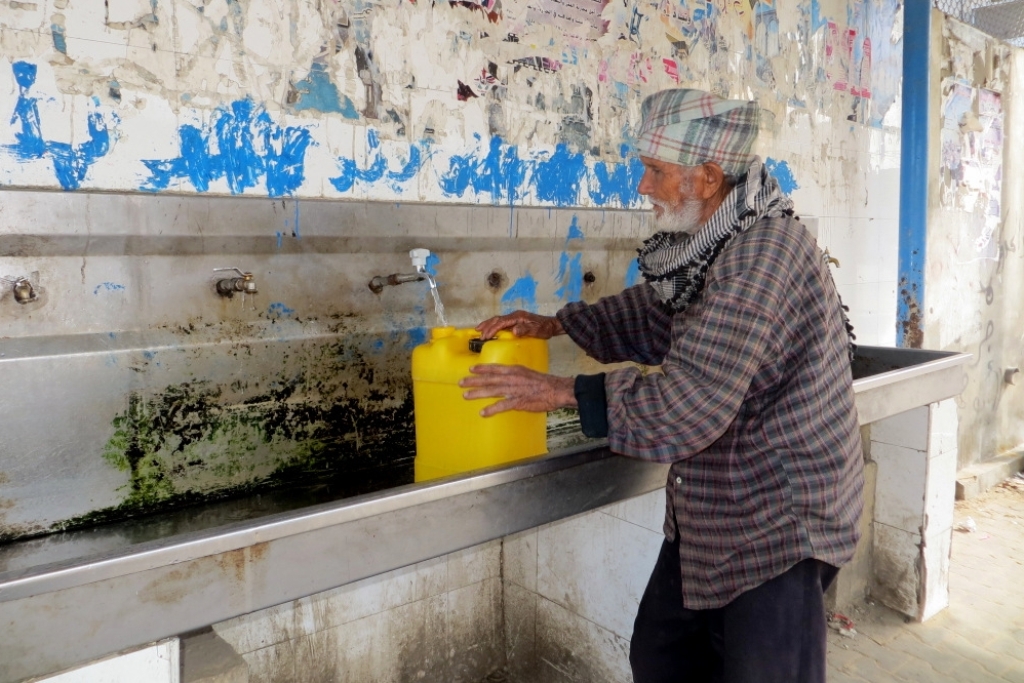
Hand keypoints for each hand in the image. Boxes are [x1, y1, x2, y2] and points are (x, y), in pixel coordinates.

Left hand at [459, 364, 576, 416]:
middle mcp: (512, 378)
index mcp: (515, 370)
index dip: (482, 369)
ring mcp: (514, 390)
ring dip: (478, 393)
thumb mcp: (528, 373)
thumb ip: (516, 376)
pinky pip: (502, 406)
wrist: (556, 390)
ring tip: (466, 395)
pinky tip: (483, 413)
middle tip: (461, 383)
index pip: (495, 368)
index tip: (471, 369)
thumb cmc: (544, 383)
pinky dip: (492, 409)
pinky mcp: (518, 401)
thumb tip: (507, 378)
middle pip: (489, 379)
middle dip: (474, 381)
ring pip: (492, 391)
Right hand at [475, 310, 564, 339]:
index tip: (485, 336)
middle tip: (479, 334)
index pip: (501, 322)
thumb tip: (514, 330)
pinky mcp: (515, 320)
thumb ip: (525, 330)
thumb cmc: (544, 328)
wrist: (552, 324)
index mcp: (517, 317)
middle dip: (487, 326)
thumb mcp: (536, 330)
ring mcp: (514, 317)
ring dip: (488, 324)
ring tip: (479, 329)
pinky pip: (501, 322)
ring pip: (498, 319)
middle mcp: (514, 315)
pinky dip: (493, 324)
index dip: (492, 329)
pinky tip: (491, 329)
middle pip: (497, 319)